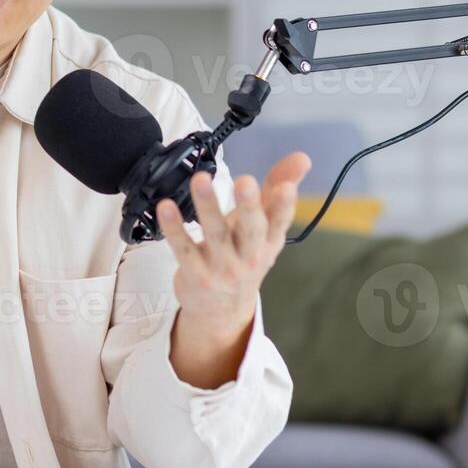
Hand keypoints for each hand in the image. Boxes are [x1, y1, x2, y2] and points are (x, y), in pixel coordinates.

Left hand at [157, 152, 310, 386]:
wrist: (221, 310)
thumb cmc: (244, 256)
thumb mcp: (265, 227)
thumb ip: (279, 187)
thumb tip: (302, 157)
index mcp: (268, 242)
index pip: (280, 222)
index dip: (284, 206)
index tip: (286, 188)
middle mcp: (249, 256)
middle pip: (251, 230)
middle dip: (249, 205)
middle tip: (246, 181)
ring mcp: (222, 267)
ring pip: (215, 234)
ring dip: (208, 206)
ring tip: (200, 179)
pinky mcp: (195, 273)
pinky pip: (183, 249)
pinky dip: (174, 228)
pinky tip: (166, 207)